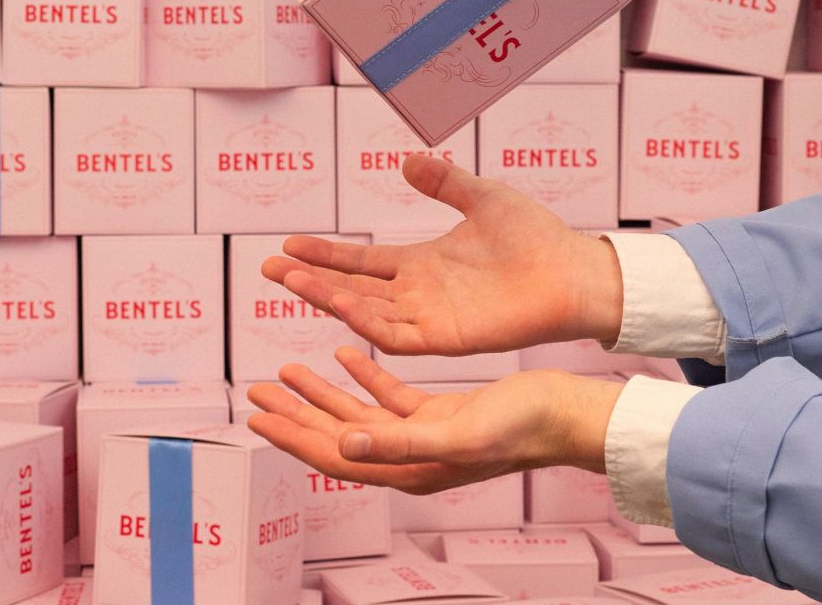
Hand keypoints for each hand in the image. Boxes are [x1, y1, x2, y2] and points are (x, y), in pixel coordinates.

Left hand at [246, 346, 622, 492]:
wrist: (565, 413)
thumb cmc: (520, 427)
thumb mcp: (457, 431)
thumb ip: (400, 441)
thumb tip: (346, 443)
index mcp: (409, 469)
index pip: (334, 455)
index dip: (292, 435)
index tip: (256, 414)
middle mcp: (409, 456)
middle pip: (337, 435)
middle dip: (294, 413)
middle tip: (256, 390)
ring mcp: (424, 434)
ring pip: (359, 412)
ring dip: (322, 391)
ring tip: (287, 368)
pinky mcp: (440, 411)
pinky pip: (390, 394)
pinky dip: (365, 373)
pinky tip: (346, 352)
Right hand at [261, 154, 622, 355]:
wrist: (571, 270)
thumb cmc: (533, 236)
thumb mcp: (480, 196)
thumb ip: (443, 182)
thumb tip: (406, 160)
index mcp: (423, 262)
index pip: (361, 261)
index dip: (325, 255)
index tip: (288, 244)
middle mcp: (418, 293)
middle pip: (352, 287)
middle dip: (310, 279)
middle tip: (267, 266)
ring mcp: (430, 317)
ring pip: (364, 311)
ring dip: (328, 297)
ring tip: (291, 280)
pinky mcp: (447, 337)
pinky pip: (396, 335)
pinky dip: (366, 321)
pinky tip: (341, 305)